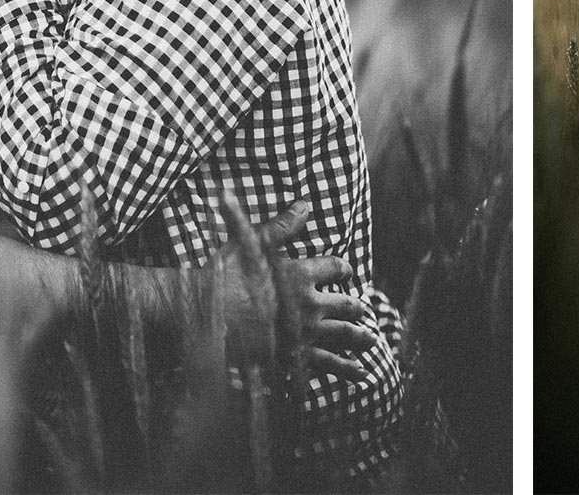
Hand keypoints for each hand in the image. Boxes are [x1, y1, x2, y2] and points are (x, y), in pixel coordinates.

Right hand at [216, 195, 380, 379]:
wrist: (205, 321)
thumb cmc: (224, 280)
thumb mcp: (250, 245)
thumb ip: (281, 226)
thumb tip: (305, 205)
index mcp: (300, 275)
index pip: (334, 268)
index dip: (343, 269)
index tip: (348, 272)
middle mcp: (309, 305)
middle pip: (346, 305)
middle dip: (358, 308)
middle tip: (366, 311)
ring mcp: (304, 334)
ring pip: (343, 336)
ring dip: (360, 338)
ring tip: (372, 341)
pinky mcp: (295, 359)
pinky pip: (327, 364)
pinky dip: (346, 368)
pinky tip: (359, 373)